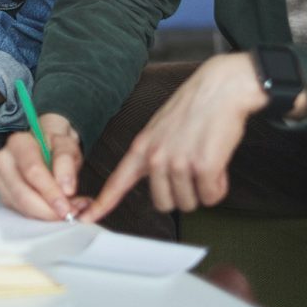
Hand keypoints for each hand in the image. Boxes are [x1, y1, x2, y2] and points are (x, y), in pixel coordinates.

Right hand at [0, 115, 87, 220]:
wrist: (46, 147)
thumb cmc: (54, 145)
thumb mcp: (67, 145)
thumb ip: (66, 163)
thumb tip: (65, 188)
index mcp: (19, 143)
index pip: (32, 171)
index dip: (50, 192)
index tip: (67, 206)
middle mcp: (4, 161)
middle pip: (22, 194)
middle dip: (48, 209)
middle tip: (70, 213)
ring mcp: (1, 179)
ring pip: (21, 207)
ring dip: (45, 214)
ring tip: (67, 209)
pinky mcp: (4, 195)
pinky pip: (22, 212)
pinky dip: (40, 215)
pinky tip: (53, 209)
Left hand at [83, 53, 266, 222]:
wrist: (220, 89)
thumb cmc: (195, 108)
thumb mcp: (160, 129)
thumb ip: (154, 154)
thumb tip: (159, 180)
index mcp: (142, 147)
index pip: (117, 181)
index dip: (102, 203)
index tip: (86, 217)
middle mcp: (156, 157)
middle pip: (164, 204)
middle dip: (182, 195)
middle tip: (192, 172)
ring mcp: (178, 162)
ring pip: (189, 203)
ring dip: (203, 189)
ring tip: (206, 161)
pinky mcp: (203, 167)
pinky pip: (211, 196)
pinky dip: (219, 186)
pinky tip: (218, 164)